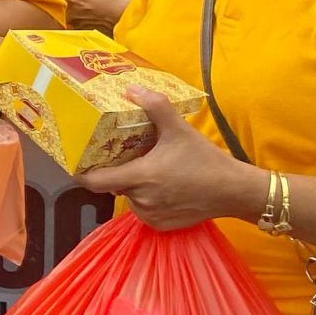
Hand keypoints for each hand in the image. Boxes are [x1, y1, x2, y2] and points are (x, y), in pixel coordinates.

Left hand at [62, 0, 134, 29]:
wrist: (131, 18)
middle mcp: (76, 13)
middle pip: (62, 9)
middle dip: (64, 5)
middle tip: (70, 0)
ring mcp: (84, 24)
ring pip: (72, 20)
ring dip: (75, 15)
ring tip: (83, 10)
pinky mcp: (93, 32)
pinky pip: (83, 27)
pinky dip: (85, 23)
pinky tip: (93, 18)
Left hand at [82, 87, 261, 229]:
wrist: (235, 191)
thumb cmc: (206, 160)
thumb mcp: (179, 129)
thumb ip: (155, 106)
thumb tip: (131, 89)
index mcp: (140, 178)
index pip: (95, 182)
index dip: (83, 172)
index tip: (80, 160)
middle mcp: (141, 200)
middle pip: (114, 185)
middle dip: (117, 170)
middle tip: (125, 154)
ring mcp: (151, 216)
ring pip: (128, 197)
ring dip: (133, 185)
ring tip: (149, 168)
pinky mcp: (162, 226)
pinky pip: (142, 210)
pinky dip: (146, 198)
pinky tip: (162, 185)